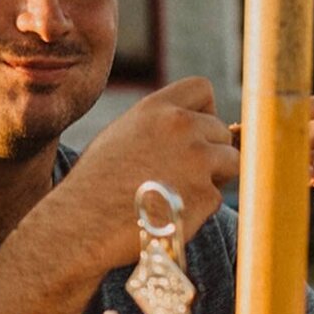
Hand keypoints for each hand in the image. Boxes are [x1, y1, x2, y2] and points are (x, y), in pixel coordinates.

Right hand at [60, 77, 239, 266]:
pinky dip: (199, 208)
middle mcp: (180, 127)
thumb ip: (156, 126)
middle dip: (209, 151)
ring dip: (213, 177)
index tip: (194, 133)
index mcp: (155, 109)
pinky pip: (217, 197)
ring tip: (179, 193)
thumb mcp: (119, 137)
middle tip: (182, 175)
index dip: (203, 111)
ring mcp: (197, 160)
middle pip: (220, 131)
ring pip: (231, 162)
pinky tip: (169, 214)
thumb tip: (191, 130)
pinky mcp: (205, 195)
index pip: (201, 89)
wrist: (82, 224)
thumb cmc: (94, 185)